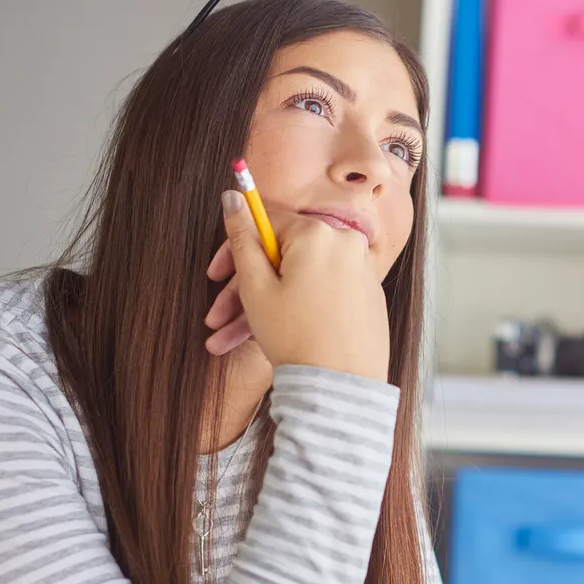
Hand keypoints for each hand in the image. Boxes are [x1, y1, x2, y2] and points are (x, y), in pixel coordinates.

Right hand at [208, 191, 390, 381]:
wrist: (341, 387)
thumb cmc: (295, 337)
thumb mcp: (256, 286)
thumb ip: (242, 238)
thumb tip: (232, 196)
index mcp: (318, 233)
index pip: (267, 223)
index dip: (235, 249)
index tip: (215, 275)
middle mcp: (346, 243)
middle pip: (283, 256)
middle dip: (244, 289)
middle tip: (216, 318)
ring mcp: (360, 270)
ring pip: (300, 280)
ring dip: (262, 307)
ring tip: (229, 341)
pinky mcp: (367, 297)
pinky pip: (323, 293)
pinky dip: (296, 310)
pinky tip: (270, 340)